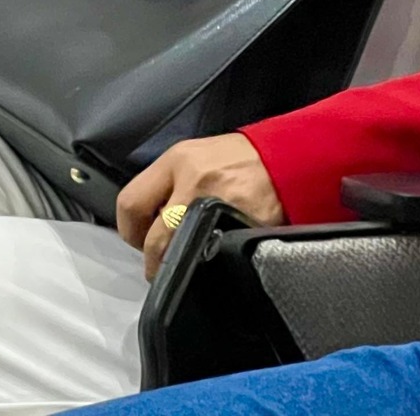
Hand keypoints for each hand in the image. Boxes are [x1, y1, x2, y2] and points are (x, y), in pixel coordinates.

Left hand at [116, 132, 283, 278]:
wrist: (289, 158)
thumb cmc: (244, 158)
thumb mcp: (198, 155)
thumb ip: (169, 182)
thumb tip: (148, 217)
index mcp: (179, 161)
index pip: (130, 202)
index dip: (131, 230)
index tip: (139, 238)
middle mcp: (193, 180)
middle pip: (153, 238)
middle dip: (153, 257)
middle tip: (160, 260)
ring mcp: (217, 205)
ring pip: (177, 252)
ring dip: (175, 264)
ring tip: (185, 261)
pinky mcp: (240, 227)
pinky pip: (209, 256)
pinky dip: (206, 262)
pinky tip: (213, 253)